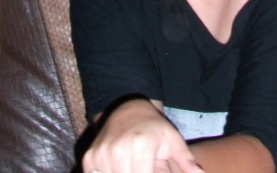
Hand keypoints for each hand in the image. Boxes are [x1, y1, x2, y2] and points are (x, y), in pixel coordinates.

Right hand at [83, 99, 202, 172]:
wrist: (127, 109)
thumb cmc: (154, 128)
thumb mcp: (173, 140)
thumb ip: (186, 161)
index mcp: (142, 145)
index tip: (153, 170)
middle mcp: (119, 149)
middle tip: (144, 166)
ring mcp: (102, 154)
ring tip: (133, 165)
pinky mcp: (90, 158)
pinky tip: (118, 168)